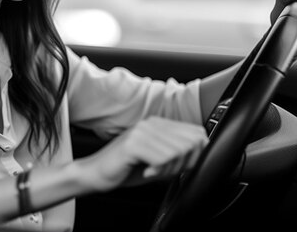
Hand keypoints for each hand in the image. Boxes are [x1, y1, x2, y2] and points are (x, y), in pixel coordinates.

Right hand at [77, 116, 207, 192]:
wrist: (95, 173)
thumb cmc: (126, 169)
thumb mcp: (158, 160)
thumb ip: (178, 154)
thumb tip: (201, 153)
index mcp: (158, 124)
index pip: (197, 133)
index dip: (196, 154)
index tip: (181, 166)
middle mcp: (150, 123)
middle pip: (191, 143)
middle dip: (184, 163)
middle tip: (166, 171)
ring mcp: (141, 131)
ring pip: (178, 152)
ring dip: (170, 169)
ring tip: (154, 172)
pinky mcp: (133, 144)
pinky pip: (163, 158)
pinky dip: (159, 171)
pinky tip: (147, 172)